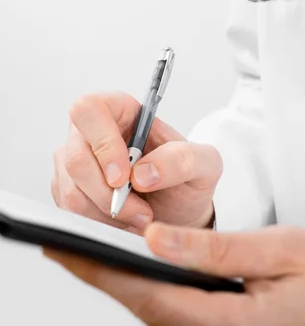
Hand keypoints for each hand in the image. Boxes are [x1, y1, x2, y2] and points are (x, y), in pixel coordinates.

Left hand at [43, 225, 304, 325]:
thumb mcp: (282, 249)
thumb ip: (219, 249)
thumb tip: (159, 241)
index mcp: (228, 321)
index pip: (150, 294)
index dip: (103, 269)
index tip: (66, 244)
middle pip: (144, 307)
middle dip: (101, 274)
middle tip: (65, 243)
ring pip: (156, 312)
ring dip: (123, 281)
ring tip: (95, 249)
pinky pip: (177, 313)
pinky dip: (152, 289)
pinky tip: (143, 268)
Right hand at [51, 91, 221, 233]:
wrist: (182, 211)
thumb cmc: (190, 179)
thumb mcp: (205, 164)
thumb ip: (182, 160)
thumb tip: (141, 173)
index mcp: (123, 111)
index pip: (89, 109)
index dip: (101, 142)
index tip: (123, 176)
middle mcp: (93, 133)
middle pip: (75, 157)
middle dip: (108, 193)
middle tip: (142, 210)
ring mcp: (78, 162)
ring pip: (71, 190)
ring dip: (108, 212)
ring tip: (141, 215)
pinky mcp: (71, 191)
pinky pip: (71, 211)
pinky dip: (101, 223)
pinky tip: (126, 221)